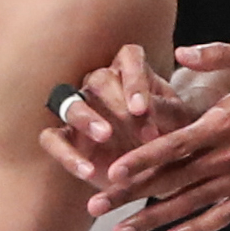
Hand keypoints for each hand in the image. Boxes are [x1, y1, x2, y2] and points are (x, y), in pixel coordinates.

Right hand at [36, 42, 214, 190]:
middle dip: (118, 104)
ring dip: (85, 117)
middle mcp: (101, 85)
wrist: (155, 171)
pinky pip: (52, 139)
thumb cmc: (170, 137)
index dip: (134, 80)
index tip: (143, 109)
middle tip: (140, 133)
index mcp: (132, 71)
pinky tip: (87, 171)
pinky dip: (66, 154)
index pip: (129, 59)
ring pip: (70, 102)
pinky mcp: (64, 138)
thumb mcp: (178, 125)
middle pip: (99, 79)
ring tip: (105, 136)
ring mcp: (80, 109)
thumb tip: (148, 106)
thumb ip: (167, 112)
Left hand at [92, 39, 229, 230]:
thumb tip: (180, 53)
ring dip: (152, 220)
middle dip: (129, 196)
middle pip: (170, 181)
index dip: (138, 161)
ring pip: (190, 204)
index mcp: (224, 123)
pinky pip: (223, 216)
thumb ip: (218, 55)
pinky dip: (196, 228)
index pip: (171, 146)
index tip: (109, 173)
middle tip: (94, 208)